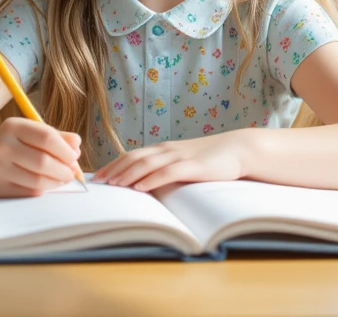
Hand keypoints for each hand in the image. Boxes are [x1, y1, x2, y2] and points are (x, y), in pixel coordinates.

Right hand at [0, 118, 81, 197]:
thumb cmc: (9, 144)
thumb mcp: (28, 132)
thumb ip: (54, 136)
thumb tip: (77, 145)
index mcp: (13, 127)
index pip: (46, 137)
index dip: (66, 149)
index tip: (74, 156)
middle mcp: (3, 147)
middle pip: (43, 161)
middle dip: (64, 169)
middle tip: (71, 172)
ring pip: (38, 180)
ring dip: (57, 181)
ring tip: (63, 178)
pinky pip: (29, 192)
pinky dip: (44, 189)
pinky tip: (48, 184)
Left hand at [94, 131, 245, 192]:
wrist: (238, 149)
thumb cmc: (210, 159)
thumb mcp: (184, 161)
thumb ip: (167, 168)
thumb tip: (147, 184)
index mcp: (164, 149)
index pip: (133, 155)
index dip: (114, 164)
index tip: (99, 176)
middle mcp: (168, 150)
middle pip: (135, 157)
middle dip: (115, 169)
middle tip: (99, 182)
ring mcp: (180, 156)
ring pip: (148, 164)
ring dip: (128, 174)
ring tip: (114, 185)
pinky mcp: (193, 166)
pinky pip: (168, 172)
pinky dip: (152, 179)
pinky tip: (140, 187)